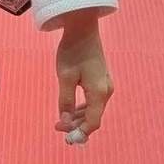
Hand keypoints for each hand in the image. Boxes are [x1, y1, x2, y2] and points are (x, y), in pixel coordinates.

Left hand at [53, 13, 113, 144]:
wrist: (83, 29)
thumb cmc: (72, 51)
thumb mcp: (65, 77)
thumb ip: (65, 101)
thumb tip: (65, 122)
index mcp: (99, 92)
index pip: (93, 122)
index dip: (79, 132)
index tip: (63, 134)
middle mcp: (106, 91)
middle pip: (93, 117)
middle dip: (76, 125)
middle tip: (57, 128)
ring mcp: (105, 85)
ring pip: (93, 109)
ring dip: (78, 117)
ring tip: (61, 121)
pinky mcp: (101, 80)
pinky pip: (93, 101)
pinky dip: (82, 108)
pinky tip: (70, 110)